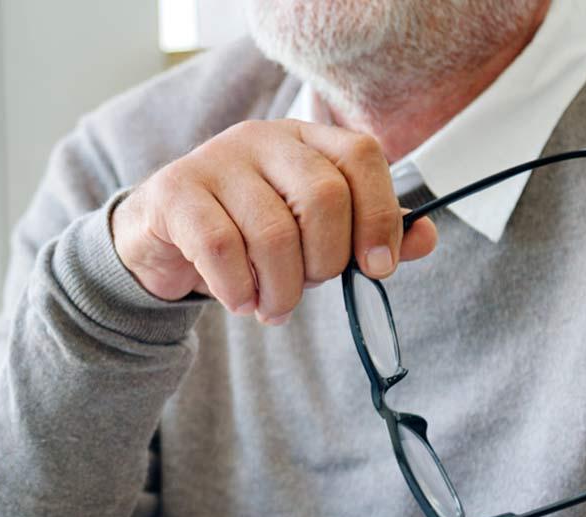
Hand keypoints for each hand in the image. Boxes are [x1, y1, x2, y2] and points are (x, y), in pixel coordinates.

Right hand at [111, 120, 438, 323]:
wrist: (159, 239)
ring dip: (280, 289)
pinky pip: (220, 247)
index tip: (377, 267)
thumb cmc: (245, 234)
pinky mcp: (174, 192)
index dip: (380, 214)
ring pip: (273, 232)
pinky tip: (240, 300)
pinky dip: (238, 288)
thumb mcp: (309, 232)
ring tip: (272, 308)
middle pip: (323, 196)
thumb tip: (426, 238)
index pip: (362, 155)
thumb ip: (366, 232)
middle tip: (308, 289)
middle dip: (325, 262)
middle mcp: (262, 138)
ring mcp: (215, 160)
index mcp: (304, 139)